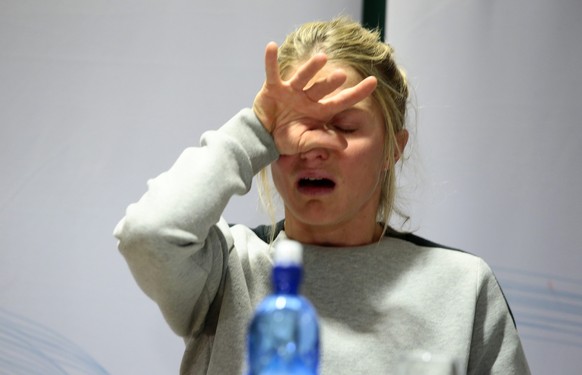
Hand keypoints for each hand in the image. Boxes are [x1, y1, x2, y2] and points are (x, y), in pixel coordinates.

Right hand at [253, 42, 376, 154]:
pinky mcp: (273, 88)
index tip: (374, 82)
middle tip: (341, 76)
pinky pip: (272, 72)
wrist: (264, 137)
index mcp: (320, 110)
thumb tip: (345, 145)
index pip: (342, 100)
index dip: (357, 92)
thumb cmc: (287, 139)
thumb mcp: (306, 143)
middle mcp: (308, 97)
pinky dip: (270, 60)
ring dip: (311, 68)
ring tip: (322, 58)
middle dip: (331, 82)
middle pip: (322, 88)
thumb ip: (324, 141)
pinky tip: (272, 46)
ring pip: (303, 77)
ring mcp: (291, 90)